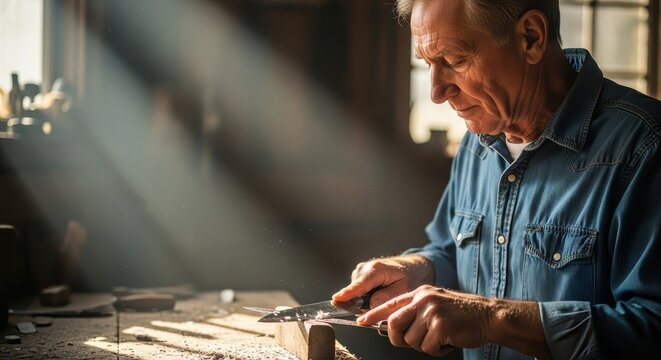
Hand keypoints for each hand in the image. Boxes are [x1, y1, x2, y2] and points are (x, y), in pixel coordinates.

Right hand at [332, 254, 433, 307]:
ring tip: (385, 297)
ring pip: (356, 295)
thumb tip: (370, 305)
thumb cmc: (410, 277)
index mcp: (377, 269)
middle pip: (356, 294)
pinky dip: (367, 298)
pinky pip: (358, 294)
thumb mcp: (405, 289)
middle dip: (365, 305)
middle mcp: (364, 268)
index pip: (359, 284)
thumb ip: (387, 297)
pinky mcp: (359, 277)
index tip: (336, 299)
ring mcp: (360, 272)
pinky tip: (380, 295)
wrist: (412, 267)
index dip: (348, 293)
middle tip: (383, 306)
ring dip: (367, 302)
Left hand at [357, 285, 550, 358]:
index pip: (390, 304)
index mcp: (420, 293)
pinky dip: (436, 350)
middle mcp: (423, 299)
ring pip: (410, 340)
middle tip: (417, 341)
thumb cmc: (462, 315)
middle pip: (394, 325)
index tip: (362, 321)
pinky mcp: (440, 325)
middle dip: (399, 339)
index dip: (374, 315)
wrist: (489, 316)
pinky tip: (447, 341)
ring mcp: (431, 311)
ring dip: (424, 345)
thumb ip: (416, 311)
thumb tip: (392, 327)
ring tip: (440, 338)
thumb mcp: (436, 304)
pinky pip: (427, 347)